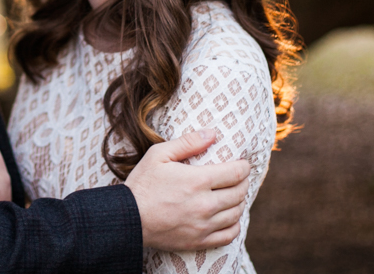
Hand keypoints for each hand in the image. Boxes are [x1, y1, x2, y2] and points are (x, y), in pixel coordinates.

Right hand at [124, 129, 250, 251]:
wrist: (128, 219)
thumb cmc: (142, 184)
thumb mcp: (159, 155)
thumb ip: (187, 142)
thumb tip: (212, 133)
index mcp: (197, 181)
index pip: (236, 173)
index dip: (244, 166)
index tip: (243, 163)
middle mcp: (205, 204)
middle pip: (239, 193)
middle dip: (243, 182)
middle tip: (239, 177)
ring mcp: (203, 225)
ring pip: (236, 213)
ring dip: (240, 202)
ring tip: (234, 194)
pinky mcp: (199, 241)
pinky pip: (229, 235)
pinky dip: (234, 225)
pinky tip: (229, 217)